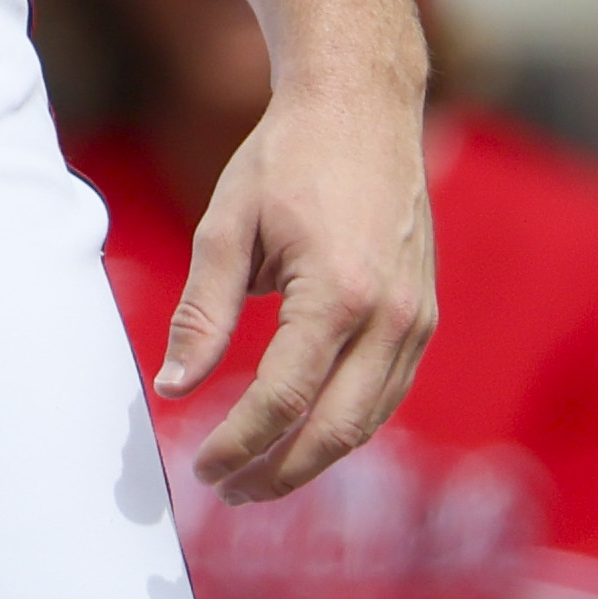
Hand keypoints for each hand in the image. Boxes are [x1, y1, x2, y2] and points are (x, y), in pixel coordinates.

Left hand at [158, 62, 433, 499]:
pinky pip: (387, 393)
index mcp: (338, 294)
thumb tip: (173, 387)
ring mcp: (416, 320)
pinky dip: (345, 425)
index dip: (238, 443)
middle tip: (227, 491)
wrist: (362, 107)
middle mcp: (390, 317)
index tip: (201, 466)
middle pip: (335, 431)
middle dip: (278, 473)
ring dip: (313, 459)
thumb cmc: (285, 159)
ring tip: (257, 475)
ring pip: (368, 421)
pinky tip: (302, 433)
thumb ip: (201, 312)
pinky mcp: (424, 316)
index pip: (283, 399)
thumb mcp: (226, 226)